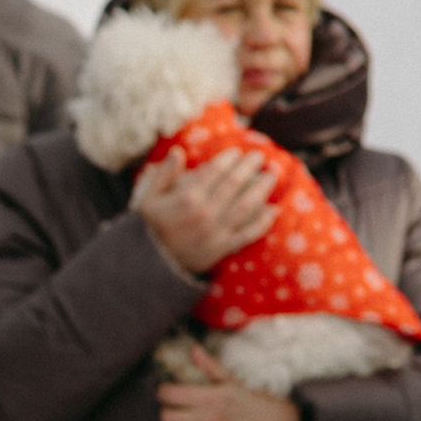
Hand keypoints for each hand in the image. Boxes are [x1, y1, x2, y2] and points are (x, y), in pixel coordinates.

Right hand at [132, 144, 275, 276]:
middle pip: (235, 184)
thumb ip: (163, 175)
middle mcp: (205, 213)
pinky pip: (247, 233)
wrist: (150, 268)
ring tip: (271, 175)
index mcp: (187, 198)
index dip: (230, 158)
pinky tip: (273, 210)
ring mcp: (216, 232)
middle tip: (259, 156)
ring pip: (246, 205)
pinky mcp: (222, 249)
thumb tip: (179, 152)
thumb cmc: (148, 230)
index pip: (215, 171)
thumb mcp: (147, 200)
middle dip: (250, 167)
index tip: (238, 152)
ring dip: (262, 188)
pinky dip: (263, 222)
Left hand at [155, 349, 302, 420]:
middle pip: (167, 418)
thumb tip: (193, 350)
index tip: (166, 390)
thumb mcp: (233, 381)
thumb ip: (210, 367)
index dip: (163, 391)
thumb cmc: (254, 401)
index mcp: (213, 397)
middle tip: (174, 406)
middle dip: (167, 410)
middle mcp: (209, 419)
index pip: (172, 395)